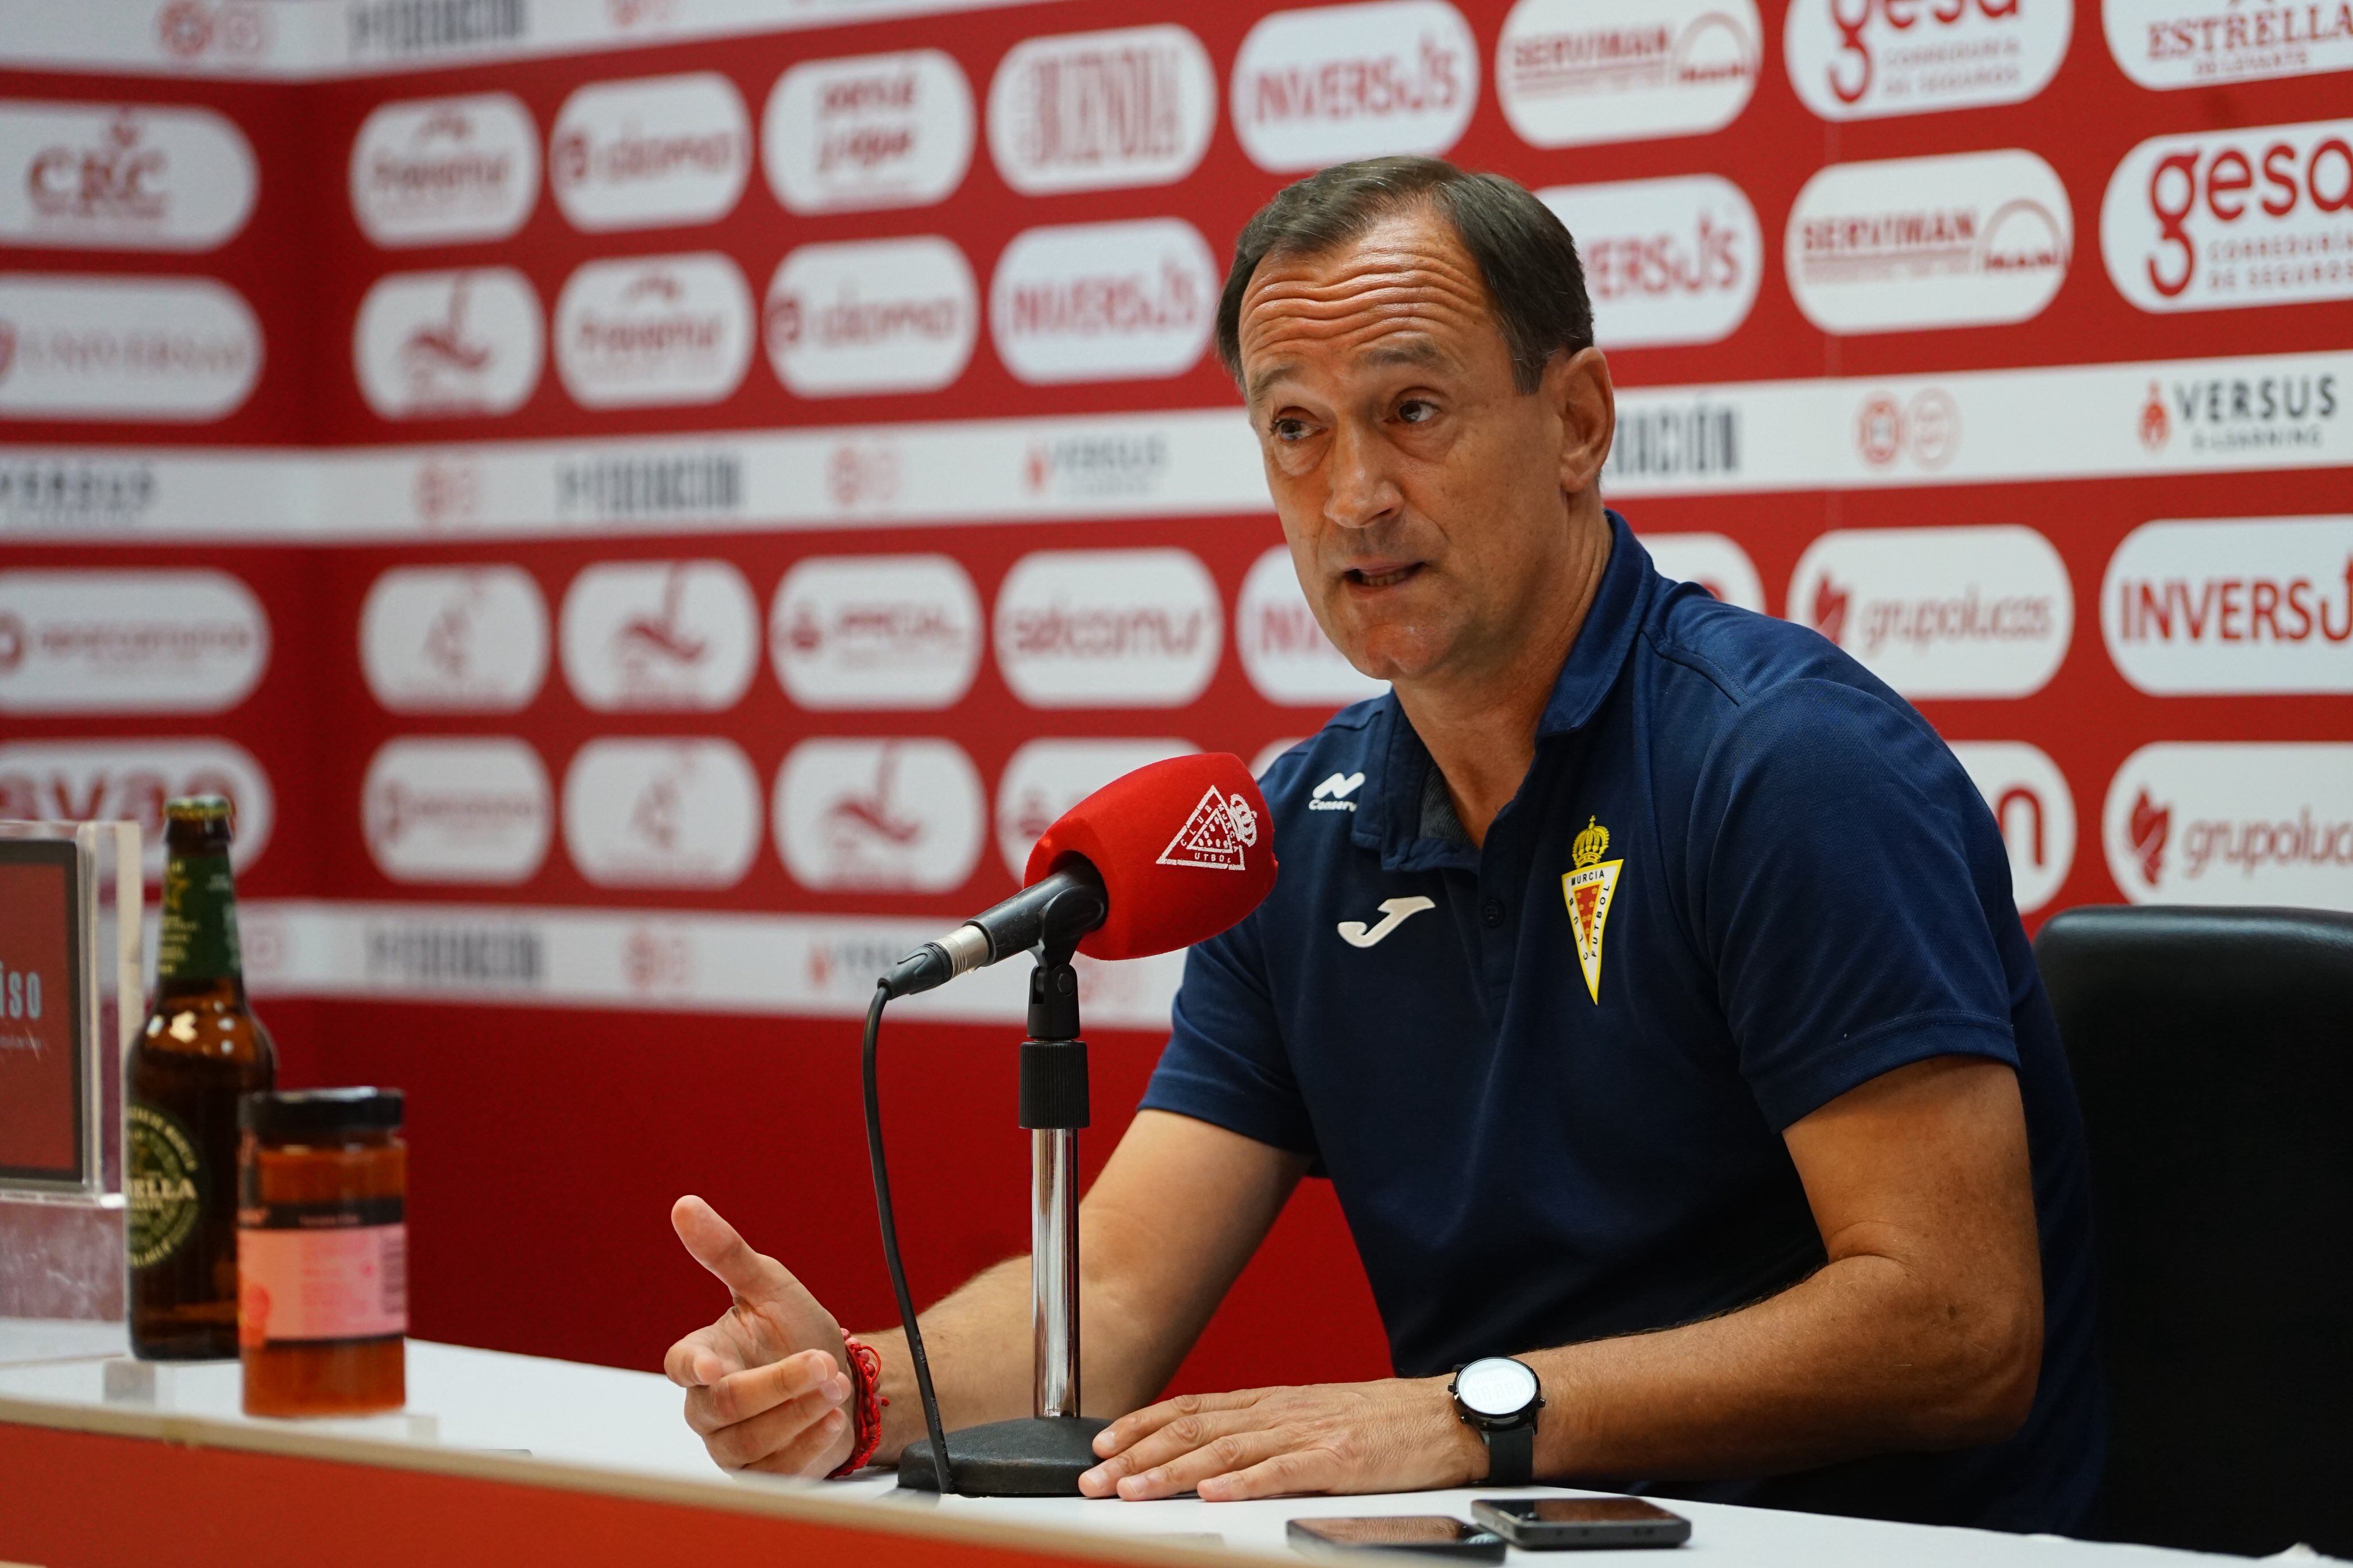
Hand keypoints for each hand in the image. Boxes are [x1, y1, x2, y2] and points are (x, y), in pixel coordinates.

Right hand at [663, 1195, 857, 1476]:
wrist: (844, 1379)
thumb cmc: (794, 1330)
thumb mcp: (768, 1285)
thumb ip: (727, 1252)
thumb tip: (685, 1206)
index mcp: (703, 1356)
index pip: (680, 1364)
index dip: (692, 1366)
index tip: (712, 1365)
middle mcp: (708, 1405)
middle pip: (724, 1405)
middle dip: (777, 1384)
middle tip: (821, 1362)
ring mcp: (732, 1443)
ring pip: (750, 1440)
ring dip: (798, 1412)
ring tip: (835, 1387)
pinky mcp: (761, 1472)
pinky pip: (776, 1468)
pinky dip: (808, 1444)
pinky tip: (832, 1421)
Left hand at [1078, 1377, 1488, 1500]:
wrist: (1449, 1417)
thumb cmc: (1388, 1423)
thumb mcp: (1316, 1418)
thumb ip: (1267, 1432)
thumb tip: (1215, 1453)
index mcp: (1275, 1402)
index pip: (1193, 1408)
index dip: (1142, 1424)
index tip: (1101, 1443)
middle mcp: (1282, 1412)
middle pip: (1195, 1430)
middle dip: (1137, 1454)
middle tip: (1094, 1478)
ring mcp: (1310, 1434)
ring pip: (1226, 1451)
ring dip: (1171, 1472)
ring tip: (1131, 1489)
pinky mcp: (1341, 1461)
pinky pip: (1283, 1471)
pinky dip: (1244, 1483)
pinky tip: (1213, 1494)